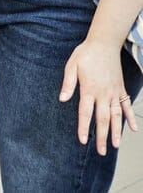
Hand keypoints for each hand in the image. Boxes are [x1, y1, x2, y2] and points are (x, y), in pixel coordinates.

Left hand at [60, 39, 137, 154]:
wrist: (104, 44)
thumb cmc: (85, 54)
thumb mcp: (71, 66)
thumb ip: (68, 84)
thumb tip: (62, 99)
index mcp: (89, 89)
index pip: (85, 113)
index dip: (84, 128)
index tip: (83, 141)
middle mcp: (103, 93)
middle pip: (103, 119)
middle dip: (102, 136)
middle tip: (101, 152)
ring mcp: (114, 92)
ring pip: (116, 116)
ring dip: (117, 131)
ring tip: (116, 145)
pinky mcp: (121, 88)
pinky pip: (126, 105)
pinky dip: (130, 117)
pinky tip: (133, 129)